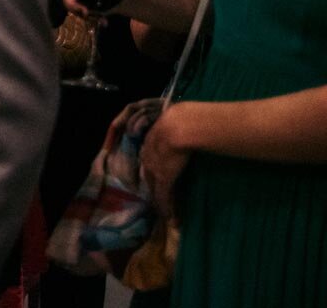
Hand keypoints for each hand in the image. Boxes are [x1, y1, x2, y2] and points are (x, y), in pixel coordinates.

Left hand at [142, 105, 192, 221]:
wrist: (179, 126)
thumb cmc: (180, 120)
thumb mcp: (174, 124)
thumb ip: (178, 129)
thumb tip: (190, 127)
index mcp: (150, 142)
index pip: (149, 161)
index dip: (152, 171)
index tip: (157, 179)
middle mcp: (148, 157)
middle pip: (148, 176)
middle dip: (152, 188)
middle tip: (158, 199)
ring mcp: (154, 169)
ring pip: (154, 188)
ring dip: (159, 201)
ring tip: (165, 212)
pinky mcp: (163, 179)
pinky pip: (163, 196)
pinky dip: (166, 208)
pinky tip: (169, 218)